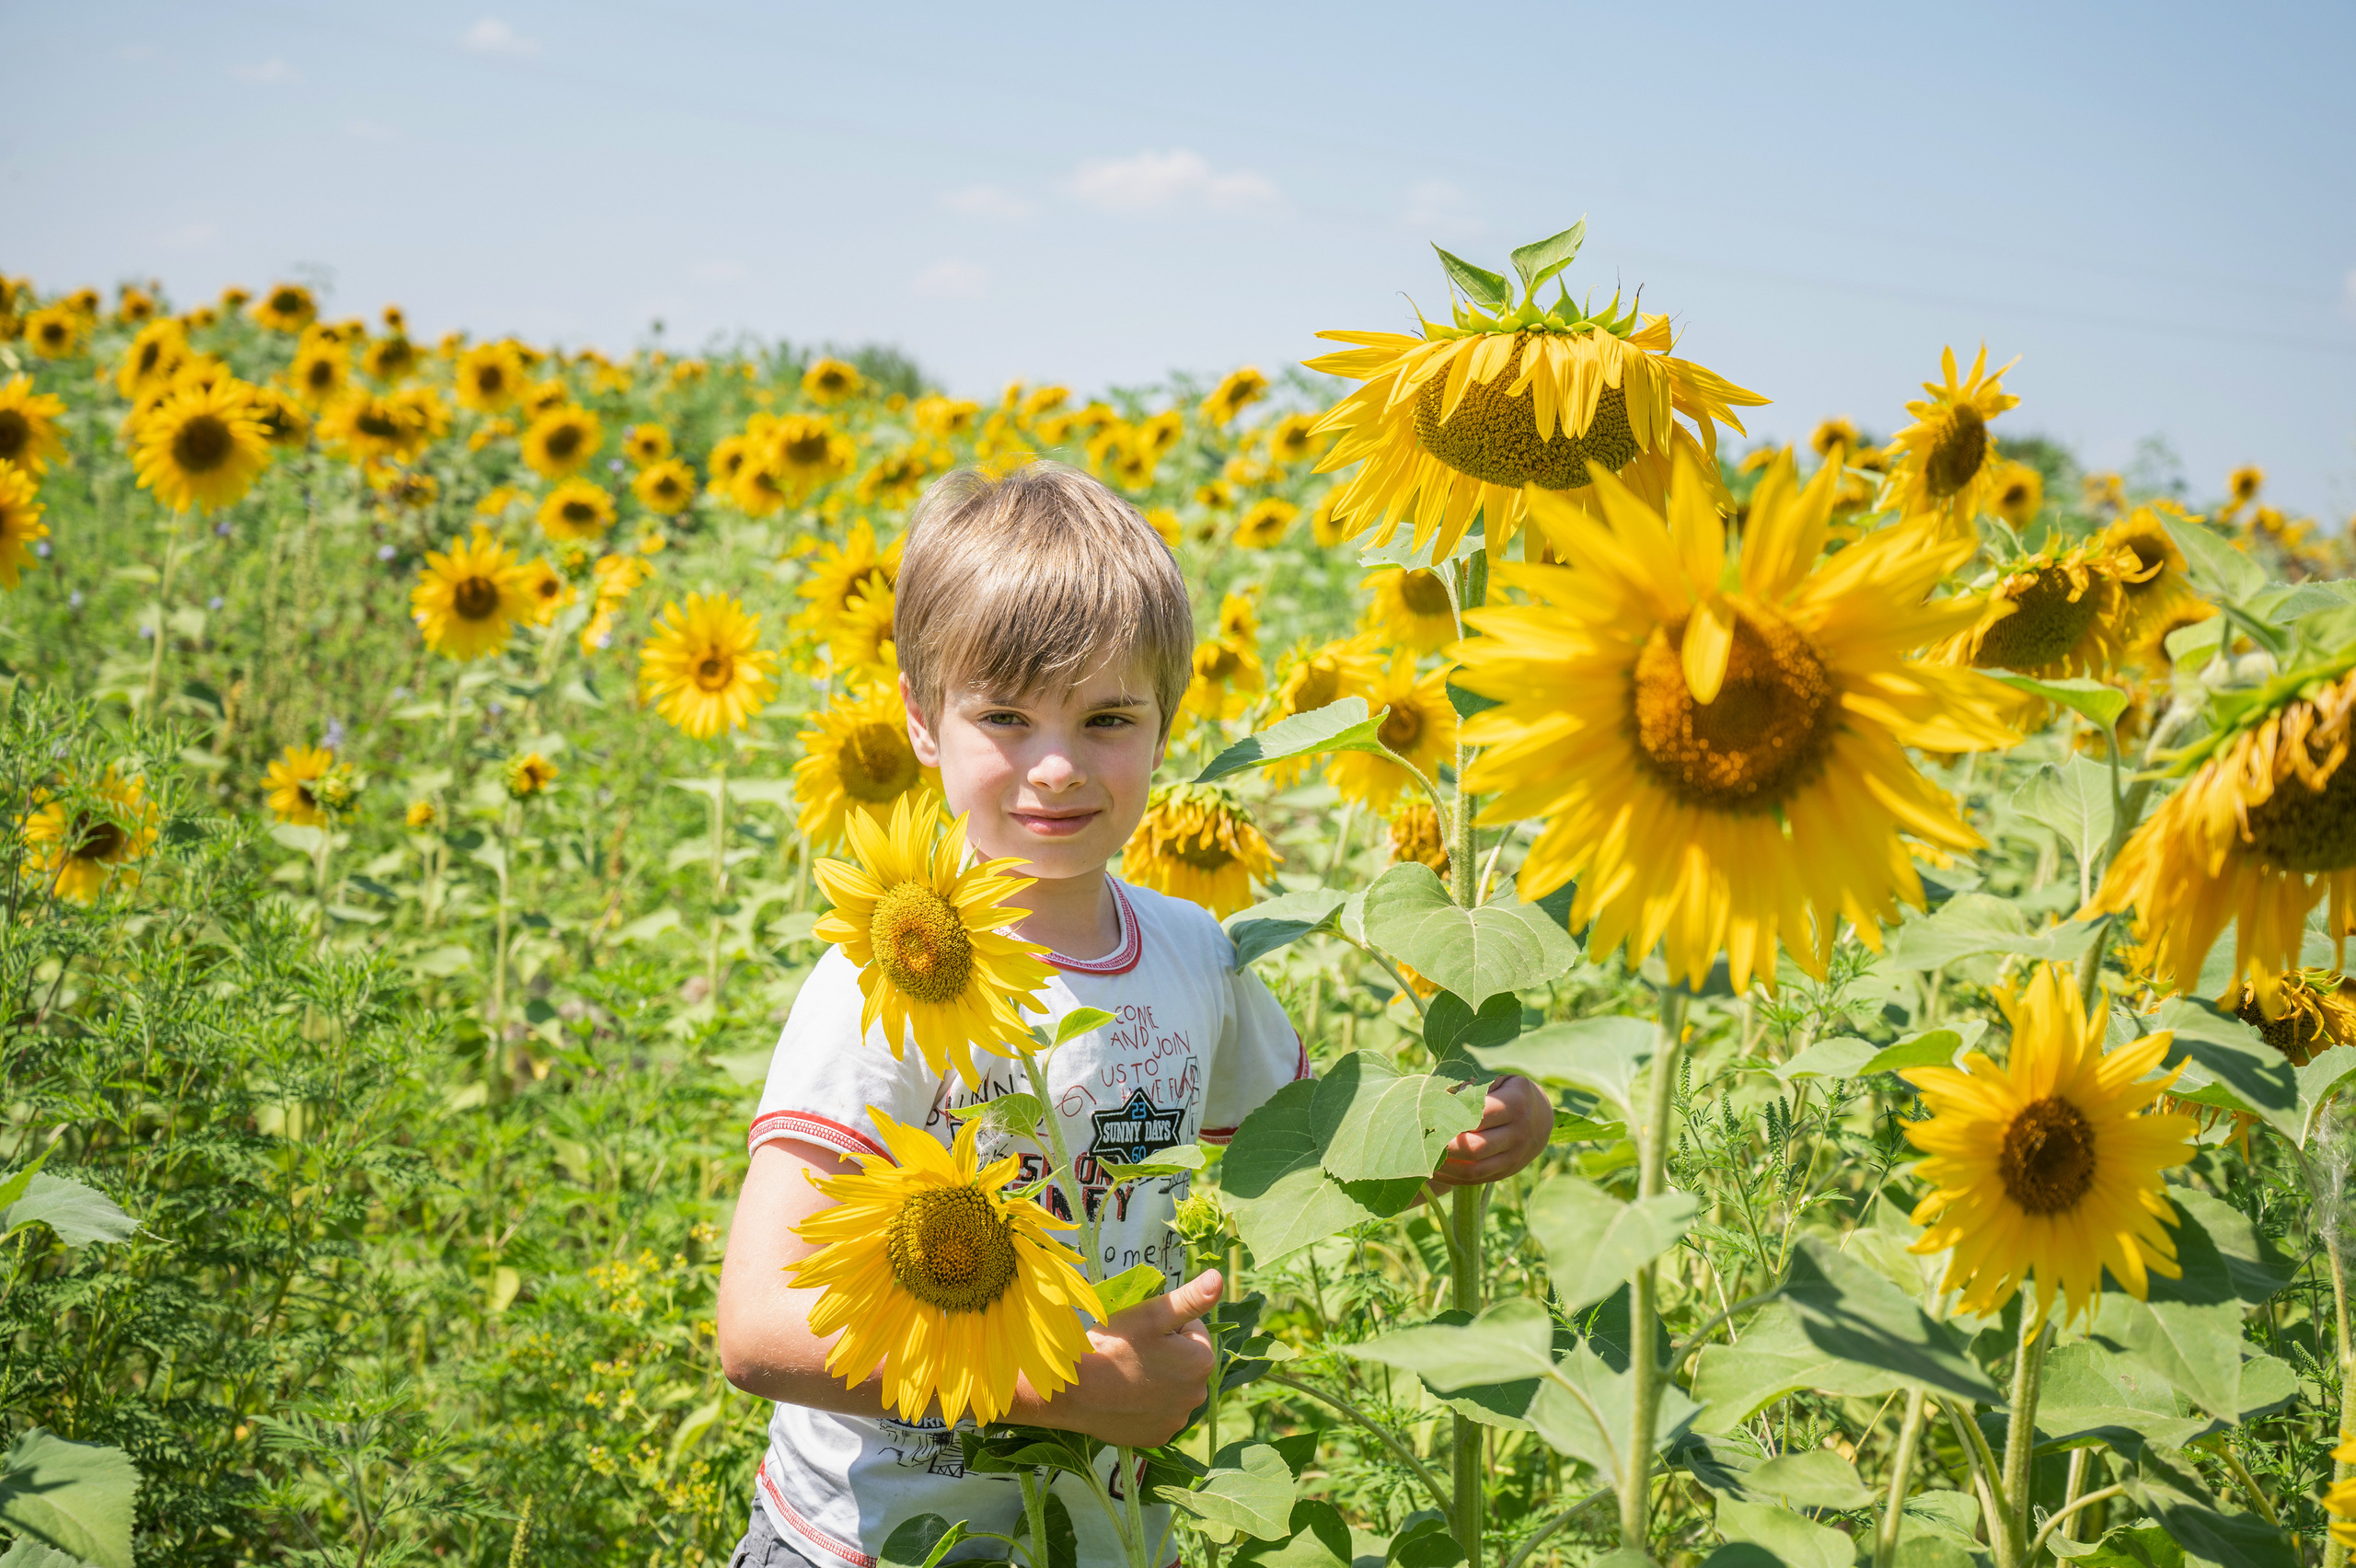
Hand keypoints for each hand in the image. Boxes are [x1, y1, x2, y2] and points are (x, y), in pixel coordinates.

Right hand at [1029, 1268, 1220, 1447]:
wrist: (1073, 1390)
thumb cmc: (1113, 1346)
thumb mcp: (1152, 1314)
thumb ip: (1191, 1298)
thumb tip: (1219, 1278)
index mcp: (1202, 1362)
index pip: (1193, 1330)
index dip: (1167, 1326)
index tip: (1142, 1332)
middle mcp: (1198, 1396)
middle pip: (1184, 1361)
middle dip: (1165, 1353)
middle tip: (1132, 1351)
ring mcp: (1176, 1420)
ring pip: (1171, 1387)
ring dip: (1156, 1378)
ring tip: (1125, 1371)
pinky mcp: (1157, 1437)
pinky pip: (1158, 1413)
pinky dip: (1146, 1404)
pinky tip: (1124, 1397)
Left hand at [1431, 1074, 1551, 1186]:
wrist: (1540, 1116)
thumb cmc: (1509, 1088)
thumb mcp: (1497, 1074)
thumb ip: (1474, 1080)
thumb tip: (1442, 1093)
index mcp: (1516, 1103)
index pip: (1477, 1115)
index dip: (1450, 1116)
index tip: (1428, 1114)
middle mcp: (1519, 1133)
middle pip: (1474, 1147)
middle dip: (1443, 1145)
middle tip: (1421, 1138)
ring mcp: (1514, 1157)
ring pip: (1474, 1169)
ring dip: (1445, 1166)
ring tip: (1422, 1155)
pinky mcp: (1506, 1172)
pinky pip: (1475, 1180)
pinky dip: (1451, 1177)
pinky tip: (1433, 1167)